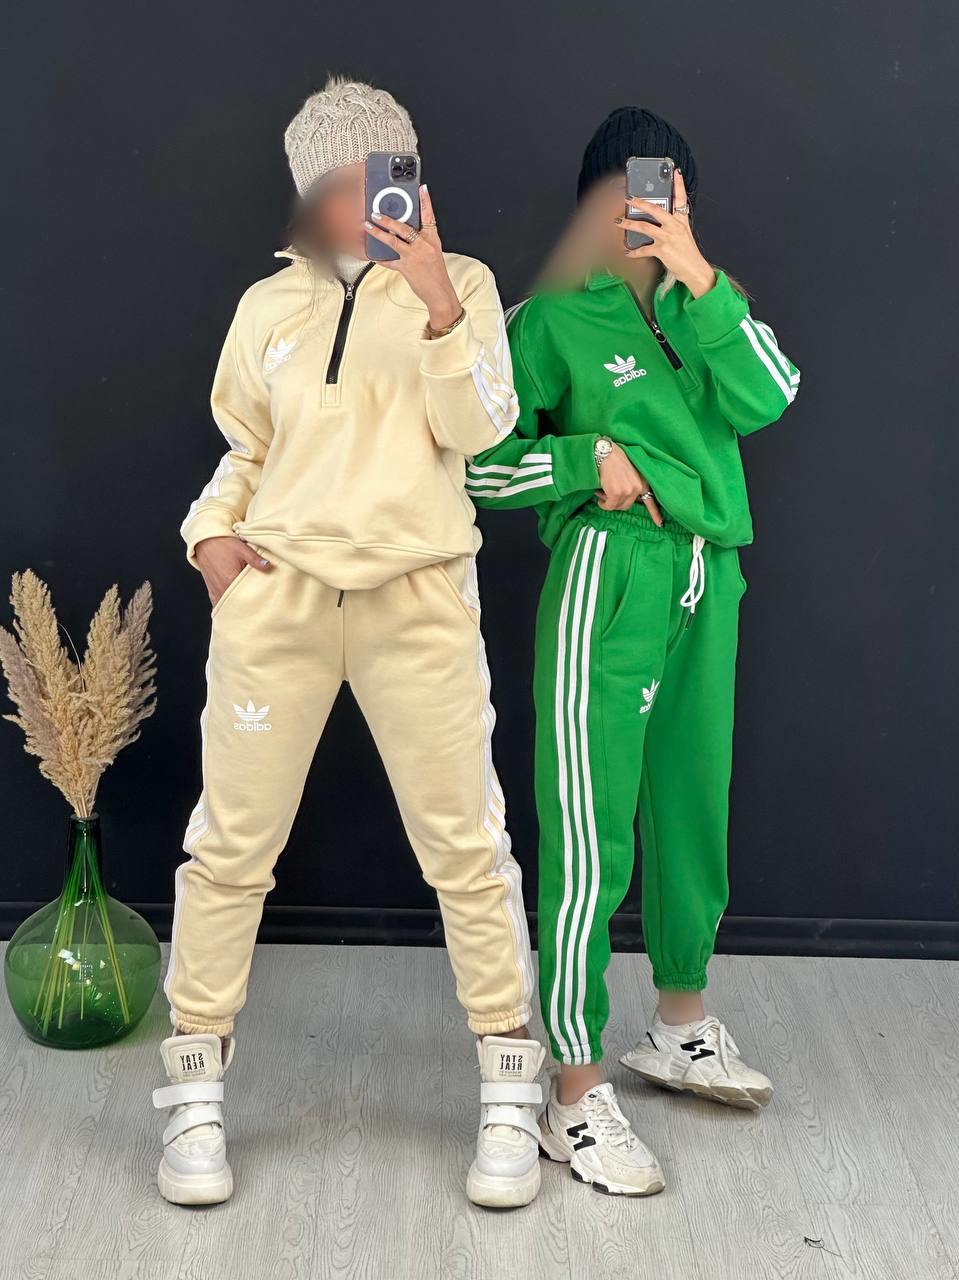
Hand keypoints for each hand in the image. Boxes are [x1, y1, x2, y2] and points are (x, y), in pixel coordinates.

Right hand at [195, 535, 271, 605]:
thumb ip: (255, 560)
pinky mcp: (211, 590)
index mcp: (230, 580)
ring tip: (246, 606)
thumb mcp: (242, 549)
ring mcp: (215, 590)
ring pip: (227, 605)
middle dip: (247, 604)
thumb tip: (268, 566)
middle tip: (256, 605)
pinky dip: (225, 605)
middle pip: (237, 603)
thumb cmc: (223, 544)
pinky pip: (218, 603)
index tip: (263, 599)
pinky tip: (232, 606)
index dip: (256, 598)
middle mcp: (221, 588)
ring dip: (236, 605)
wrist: (205, 541)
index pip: (246, 596)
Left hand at [364, 185, 462, 330]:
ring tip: (369, 226)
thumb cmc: (435, 272)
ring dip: (378, 233)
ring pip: (393, 241)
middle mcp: (424, 245)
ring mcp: (414, 257)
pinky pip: (389, 261)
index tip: (422, 188)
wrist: (439, 292)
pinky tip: (372, 253)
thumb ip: (422, 238)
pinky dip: (380, 257)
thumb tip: (405, 229)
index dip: (426, 201)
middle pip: (404, 228)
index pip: (429, 216)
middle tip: (376, 212)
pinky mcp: (406, 268)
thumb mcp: (433, 251)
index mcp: (432, 239)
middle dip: (388, 219)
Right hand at [596, 444, 663, 523]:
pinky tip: (599, 494)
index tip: (660, 524)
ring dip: (608, 501)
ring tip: (602, 491)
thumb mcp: (629, 471)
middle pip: (627, 506)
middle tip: (607, 495)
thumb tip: (625, 497)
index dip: (655, 513)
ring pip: (617, 506)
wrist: (604, 453)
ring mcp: (627, 490)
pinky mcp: (616, 493)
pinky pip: (609, 506)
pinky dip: (603, 503)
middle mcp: (637, 487)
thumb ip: (632, 484)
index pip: (650, 500)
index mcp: (642, 481)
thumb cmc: (614, 459)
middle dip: (616, 503)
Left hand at [617, 171, 715, 297]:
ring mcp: (668, 237)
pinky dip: (634, 252)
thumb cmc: (687, 253)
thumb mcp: (683, 234)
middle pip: (656, 209)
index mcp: (681, 220)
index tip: (676, 172)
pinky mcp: (663, 250)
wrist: (694, 269)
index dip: (679, 185)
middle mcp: (675, 226)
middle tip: (629, 198)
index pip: (681, 198)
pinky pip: (644, 250)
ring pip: (645, 227)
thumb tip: (659, 220)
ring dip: (629, 224)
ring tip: (619, 222)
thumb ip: (673, 224)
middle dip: (640, 203)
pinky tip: (626, 252)